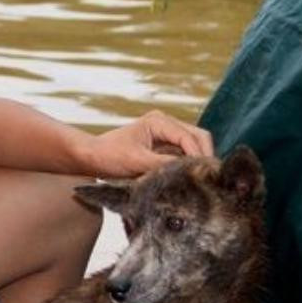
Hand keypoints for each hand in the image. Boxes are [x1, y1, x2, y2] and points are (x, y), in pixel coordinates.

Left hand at [82, 110, 213, 177]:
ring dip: (198, 162)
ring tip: (201, 181)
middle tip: (208, 179)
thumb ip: (162, 164)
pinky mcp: (165, 148)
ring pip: (195, 146)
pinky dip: (190, 166)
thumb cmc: (109, 156)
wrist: (93, 158)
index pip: (189, 136)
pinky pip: (186, 155)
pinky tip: (191, 180)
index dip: (198, 155)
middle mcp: (166, 124)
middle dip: (204, 156)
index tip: (204, 174)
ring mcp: (167, 135)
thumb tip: (187, 171)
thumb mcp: (136, 162)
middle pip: (198, 137)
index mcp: (159, 121)